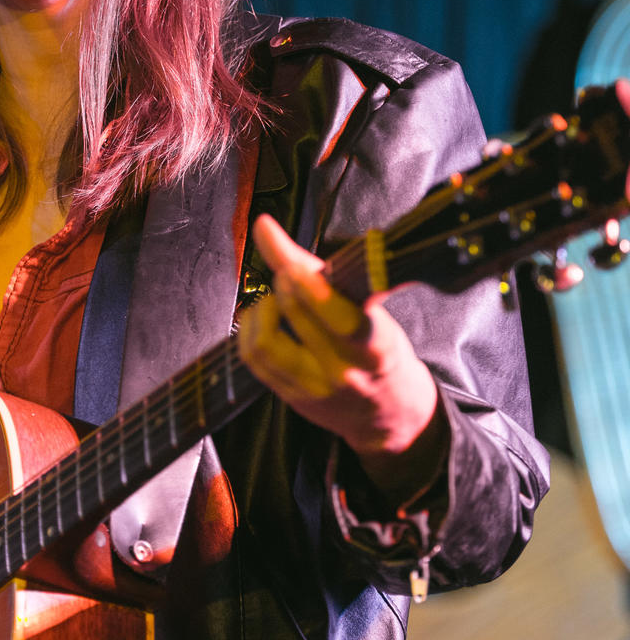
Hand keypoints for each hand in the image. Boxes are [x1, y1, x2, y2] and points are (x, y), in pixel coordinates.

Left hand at [238, 215, 447, 502]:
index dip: (306, 282)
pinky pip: (254, 360)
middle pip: (296, 315)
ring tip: (276, 298)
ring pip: (266, 341)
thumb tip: (267, 226)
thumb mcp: (372, 313)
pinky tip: (260, 318)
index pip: (334, 312)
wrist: (388, 413)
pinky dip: (250, 329)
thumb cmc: (381, 352)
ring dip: (263, 308)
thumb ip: (326, 276)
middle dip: (285, 282)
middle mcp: (344, 371)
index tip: (286, 258)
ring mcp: (315, 389)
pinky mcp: (292, 399)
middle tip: (289, 270)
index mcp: (373, 346)